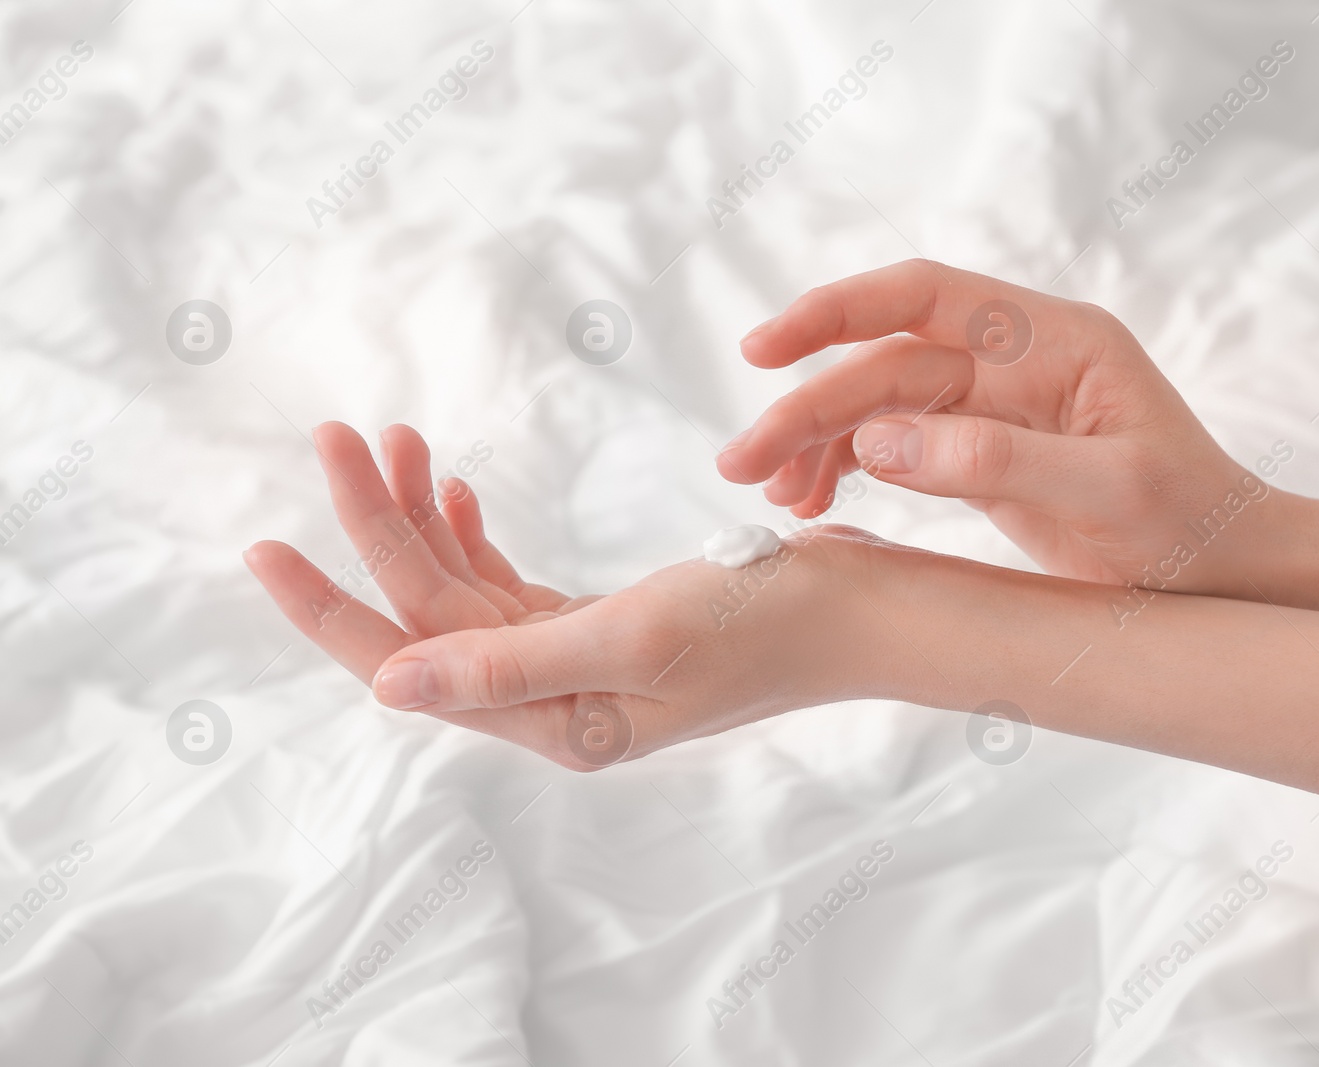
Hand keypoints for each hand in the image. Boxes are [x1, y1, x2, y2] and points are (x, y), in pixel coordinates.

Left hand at [245, 423, 888, 767]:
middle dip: (379, 528)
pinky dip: (476, 532)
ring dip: (426, 517)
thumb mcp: (635, 640)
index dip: (333, 608)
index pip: (414, 662)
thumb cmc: (768, 626)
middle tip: (337, 436)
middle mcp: (555, 700)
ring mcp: (578, 660)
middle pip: (433, 612)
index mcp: (555, 721)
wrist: (865, 613)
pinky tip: (454, 490)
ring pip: (468, 589)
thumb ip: (507, 664)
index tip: (262, 545)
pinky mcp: (604, 622)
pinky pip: (510, 581)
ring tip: (396, 438)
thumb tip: (382, 685)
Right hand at [717, 260, 1312, 599]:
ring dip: (821, 445)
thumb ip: (997, 462)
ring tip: (775, 499)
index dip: (836, 311)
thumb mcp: (1109, 494)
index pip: (924, 297)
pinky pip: (901, 447)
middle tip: (741, 465)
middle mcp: (1019, 360)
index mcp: (1054, 341)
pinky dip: (854, 472)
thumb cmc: (1193, 530)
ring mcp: (1000, 406)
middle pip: (886, 361)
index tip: (764, 351)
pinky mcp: (987, 453)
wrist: (1236, 577)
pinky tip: (820, 507)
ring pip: (883, 405)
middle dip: (808, 407)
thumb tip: (879, 442)